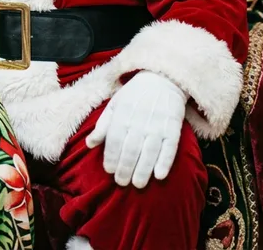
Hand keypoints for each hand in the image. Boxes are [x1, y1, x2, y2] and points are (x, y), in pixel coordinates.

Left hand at [86, 71, 186, 188]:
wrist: (162, 78)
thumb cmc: (134, 94)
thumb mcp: (115, 103)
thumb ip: (103, 125)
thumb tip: (89, 144)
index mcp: (123, 112)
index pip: (115, 140)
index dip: (111, 157)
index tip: (109, 171)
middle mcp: (140, 119)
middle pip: (131, 149)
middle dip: (125, 168)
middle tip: (121, 183)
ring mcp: (158, 123)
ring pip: (149, 151)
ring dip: (143, 170)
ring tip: (137, 184)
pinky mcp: (173, 127)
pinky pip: (170, 147)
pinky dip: (165, 162)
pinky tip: (159, 175)